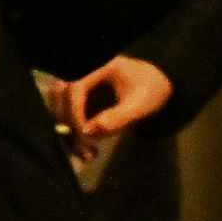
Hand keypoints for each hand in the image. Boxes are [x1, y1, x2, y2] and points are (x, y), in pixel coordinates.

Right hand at [53, 55, 173, 151]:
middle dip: (68, 125)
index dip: (75, 112)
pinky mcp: (81, 98)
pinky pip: (68, 114)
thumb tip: (88, 132)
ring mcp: (81, 84)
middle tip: (84, 151)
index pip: (74, 88)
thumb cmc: (152, 90)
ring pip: (60, 107)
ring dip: (68, 131)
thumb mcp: (139, 105)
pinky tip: (86, 149)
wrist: (161, 86)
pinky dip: (74, 133)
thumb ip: (117, 118)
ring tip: (87, 154)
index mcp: (97, 66)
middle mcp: (84, 72)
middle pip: (60, 96)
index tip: (84, 136)